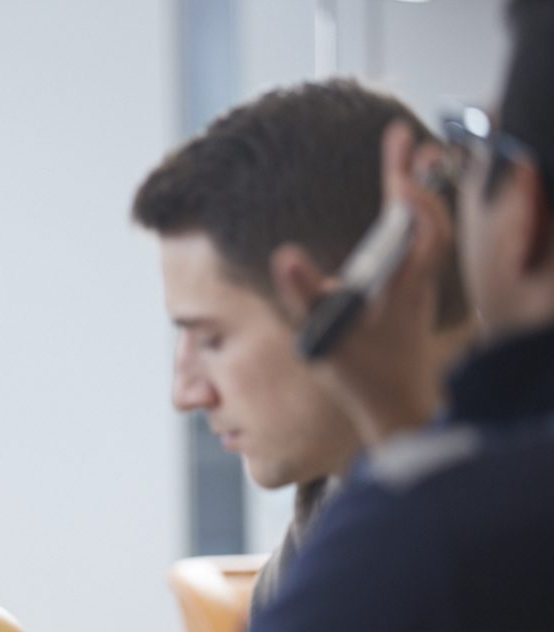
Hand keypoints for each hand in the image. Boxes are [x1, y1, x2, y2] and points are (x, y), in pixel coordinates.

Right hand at [271, 121, 454, 444]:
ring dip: (418, 197)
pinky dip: (412, 220)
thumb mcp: (324, 337)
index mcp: (403, 283)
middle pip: (430, 219)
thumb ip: (303, 295)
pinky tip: (399, 210)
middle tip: (403, 140)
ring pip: (429, 232)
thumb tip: (284, 255)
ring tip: (405, 164)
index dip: (413, 189)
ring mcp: (417, 286)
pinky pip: (419, 245)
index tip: (400, 156)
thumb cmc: (361, 377)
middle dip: (418, 178)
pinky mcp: (411, 296)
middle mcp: (417, 279)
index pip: (421, 226)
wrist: (396, 408)